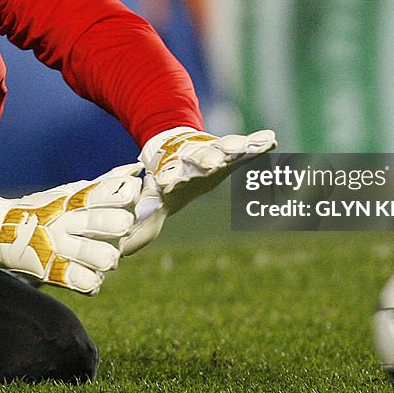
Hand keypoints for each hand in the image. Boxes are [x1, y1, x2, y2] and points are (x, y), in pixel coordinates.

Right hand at [0, 163, 142, 294]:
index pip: (102, 193)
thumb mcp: (70, 192)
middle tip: (124, 226)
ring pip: (99, 255)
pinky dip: (93, 281)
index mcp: (71, 201)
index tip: (134, 192)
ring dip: (109, 257)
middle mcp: (65, 222)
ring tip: (108, 257)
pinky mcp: (53, 272)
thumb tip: (135, 168)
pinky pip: (84, 282)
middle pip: (102, 222)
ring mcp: (59, 247)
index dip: (123, 193)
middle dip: (121, 224)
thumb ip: (104, 183)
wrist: (0, 230)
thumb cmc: (46, 208)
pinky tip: (92, 275)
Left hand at [120, 128, 276, 255]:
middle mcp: (192, 161)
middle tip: (211, 163)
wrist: (173, 150)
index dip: (169, 180)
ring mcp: (213, 151)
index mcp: (171, 174)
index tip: (168, 182)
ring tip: (247, 147)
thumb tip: (123, 253)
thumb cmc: (164, 183)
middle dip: (204, 161)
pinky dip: (258, 143)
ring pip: (223, 148)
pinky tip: (271, 139)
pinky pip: (246, 146)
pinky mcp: (230, 149)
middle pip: (199, 159)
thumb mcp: (151, 203)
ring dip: (234, 148)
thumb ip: (143, 227)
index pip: (170, 176)